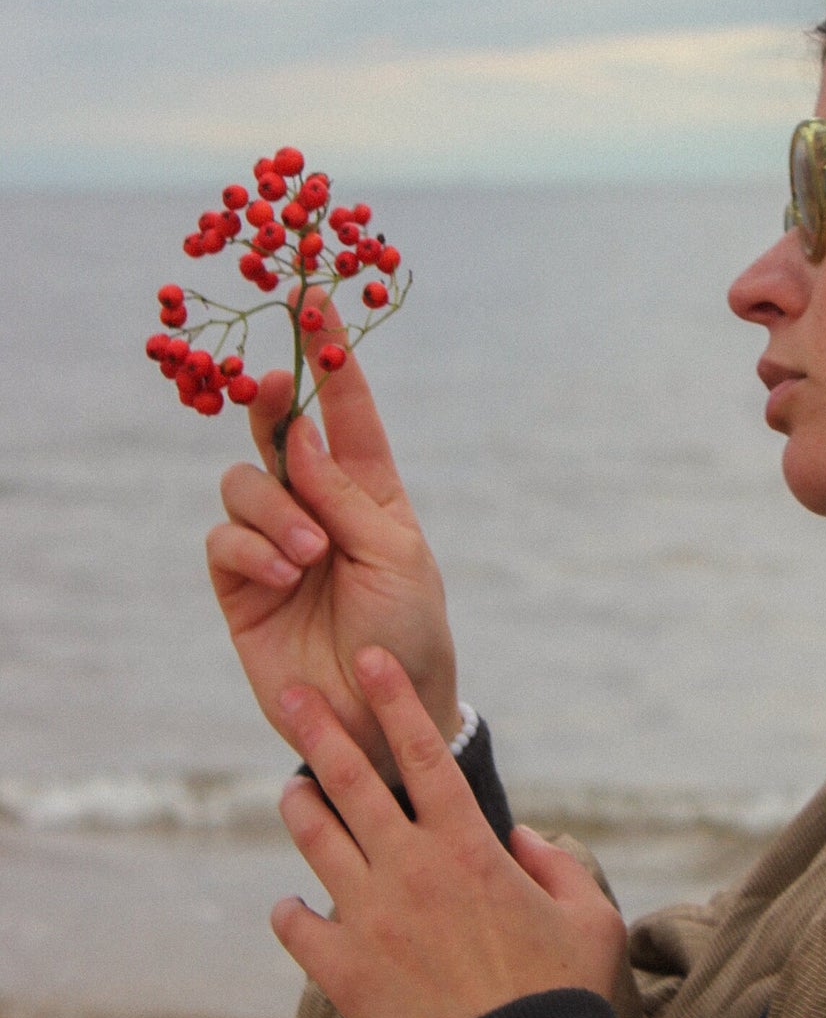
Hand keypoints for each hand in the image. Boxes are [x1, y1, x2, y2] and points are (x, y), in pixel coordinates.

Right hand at [206, 304, 460, 777]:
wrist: (381, 717)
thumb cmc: (409, 635)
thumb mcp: (396, 558)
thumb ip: (346, 496)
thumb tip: (298, 433)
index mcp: (370, 493)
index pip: (348, 415)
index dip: (331, 359)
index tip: (315, 300)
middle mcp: (318, 508)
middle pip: (278, 434)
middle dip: (269, 405)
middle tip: (267, 389)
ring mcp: (275, 545)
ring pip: (244, 485)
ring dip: (273, 509)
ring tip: (307, 553)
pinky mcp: (240, 587)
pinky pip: (223, 540)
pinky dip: (250, 548)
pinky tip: (283, 573)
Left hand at [272, 647, 630, 1017]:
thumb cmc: (564, 998)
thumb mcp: (590, 916)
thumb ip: (559, 865)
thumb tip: (524, 837)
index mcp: (470, 848)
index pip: (425, 755)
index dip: (395, 702)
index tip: (369, 662)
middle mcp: (411, 870)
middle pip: (351, 783)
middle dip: (319, 729)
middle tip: (291, 696)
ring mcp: (370, 919)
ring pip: (317, 842)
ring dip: (300, 807)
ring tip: (291, 788)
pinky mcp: (342, 974)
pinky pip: (298, 926)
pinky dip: (291, 912)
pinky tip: (292, 906)